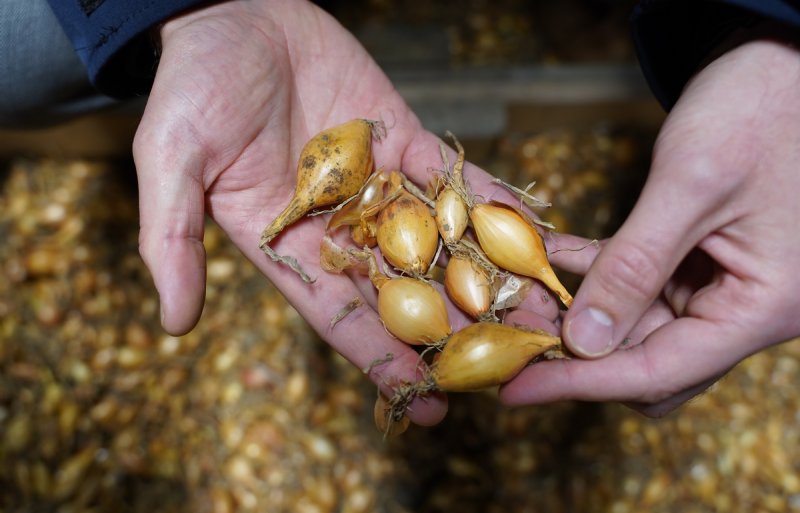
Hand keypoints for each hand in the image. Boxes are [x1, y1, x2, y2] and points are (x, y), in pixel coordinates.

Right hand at [133, 0, 558, 425]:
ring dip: (489, 276)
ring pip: (438, 241)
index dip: (383, 360)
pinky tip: (533, 233)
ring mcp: (376, 185)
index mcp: (287, 245)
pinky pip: (450, 179)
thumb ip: (172, 238)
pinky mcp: (402, 142)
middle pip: (404, 290)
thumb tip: (172, 323)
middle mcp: (339, 227)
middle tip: (511, 366)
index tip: (428, 405)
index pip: (341, 316)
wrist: (235, 14)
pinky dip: (489, 204)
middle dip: (456, 328)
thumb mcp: (170, 162)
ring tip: (541, 312)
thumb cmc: (193, 88)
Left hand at [500, 39, 799, 415]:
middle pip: (650, 363)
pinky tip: (554, 263)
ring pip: (640, 330)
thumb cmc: (759, 110)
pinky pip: (641, 287)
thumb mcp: (691, 186)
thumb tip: (585, 341)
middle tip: (514, 342)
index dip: (581, 385)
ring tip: (524, 300)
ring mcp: (722, 288)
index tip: (515, 390)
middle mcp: (745, 309)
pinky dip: (599, 277)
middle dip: (581, 356)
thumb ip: (636, 266)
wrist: (785, 64)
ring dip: (583, 315)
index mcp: (762, 307)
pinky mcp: (700, 263)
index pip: (658, 371)